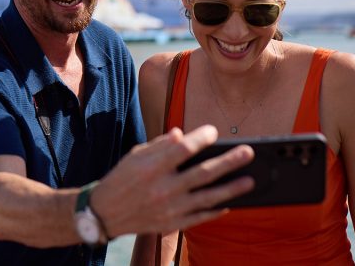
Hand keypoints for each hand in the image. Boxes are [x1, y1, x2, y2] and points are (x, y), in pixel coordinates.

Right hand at [90, 125, 254, 237]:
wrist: (104, 213)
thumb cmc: (121, 179)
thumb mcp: (135, 156)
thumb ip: (159, 146)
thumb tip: (181, 135)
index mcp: (151, 167)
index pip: (184, 149)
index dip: (201, 138)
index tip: (213, 132)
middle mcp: (162, 188)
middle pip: (203, 173)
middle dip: (229, 162)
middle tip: (248, 153)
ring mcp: (169, 208)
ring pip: (208, 197)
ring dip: (231, 188)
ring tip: (250, 181)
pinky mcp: (171, 223)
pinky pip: (200, 216)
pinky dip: (215, 210)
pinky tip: (229, 203)